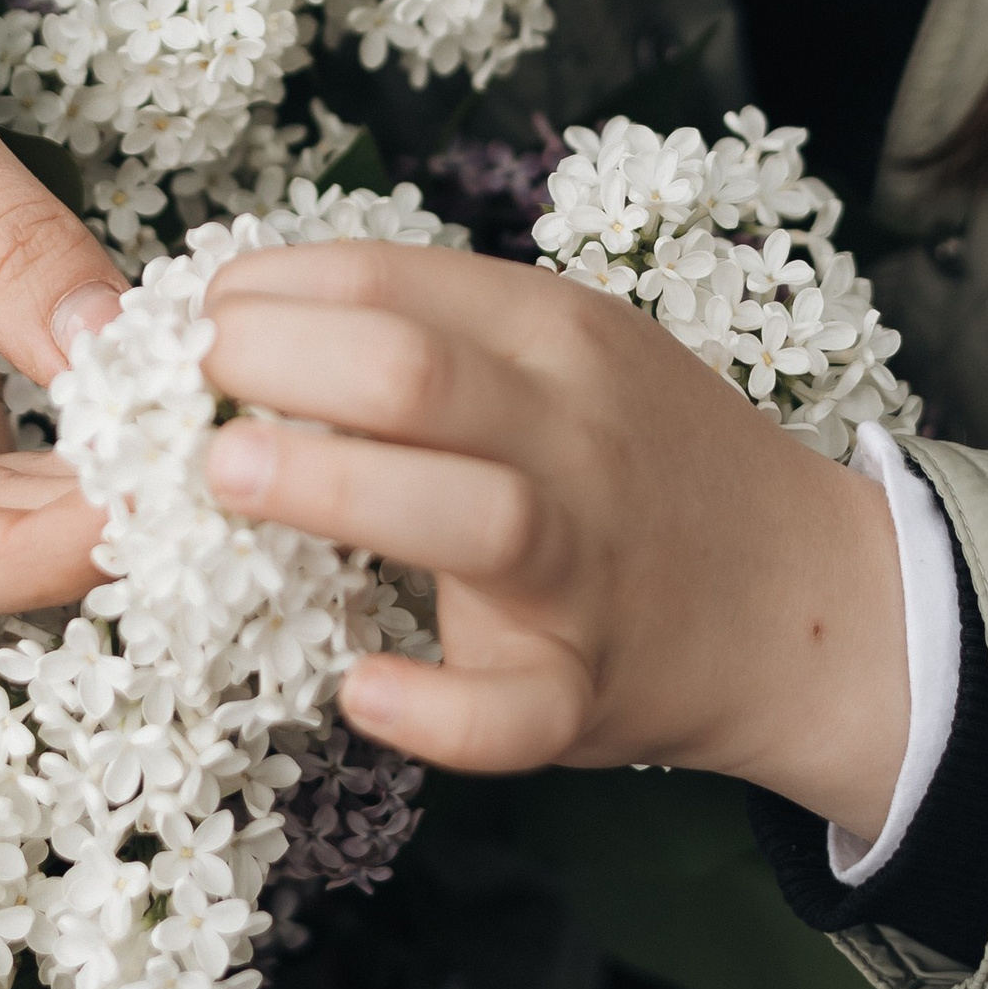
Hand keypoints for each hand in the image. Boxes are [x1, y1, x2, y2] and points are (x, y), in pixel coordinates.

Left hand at [199, 241, 910, 835]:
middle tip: (180, 389)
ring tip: (224, 476)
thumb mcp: (562, 355)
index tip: (190, 319)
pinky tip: (359, 686)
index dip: (267, 289)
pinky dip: (433, 708)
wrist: (807, 597)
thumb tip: (242, 315)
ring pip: (470, 515)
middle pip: (415, 372)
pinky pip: (512, 710)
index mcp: (555, 332)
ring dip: (334, 487)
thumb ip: (437, 332)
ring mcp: (586, 564)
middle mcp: (573, 432)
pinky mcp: (589, 687)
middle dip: (277, 362)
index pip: (390, 278)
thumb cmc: (641, 462)